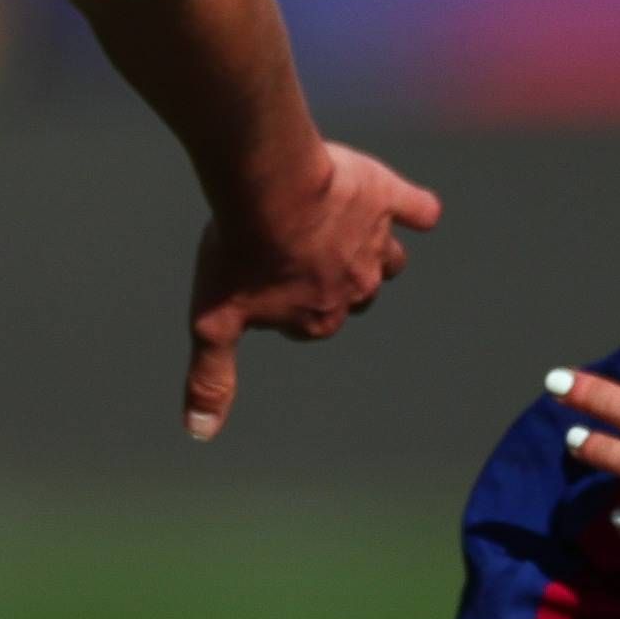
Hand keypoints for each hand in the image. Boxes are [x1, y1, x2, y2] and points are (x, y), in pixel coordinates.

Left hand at [184, 138, 441, 439]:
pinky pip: (418, 211)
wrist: (269, 185)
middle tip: (300, 249)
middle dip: (332, 277)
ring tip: (345, 229)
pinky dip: (416, 212)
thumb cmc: (239, 250)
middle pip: (354, 291)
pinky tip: (411, 211)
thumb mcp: (213, 320)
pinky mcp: (387, 199)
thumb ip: (211, 376)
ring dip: (372, 249)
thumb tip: (201, 433)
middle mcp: (356, 287)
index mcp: (319, 319)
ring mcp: (376, 243)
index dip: (287, 301)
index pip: (310, 321)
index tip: (263, 276)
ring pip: (389, 258)